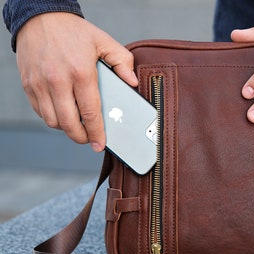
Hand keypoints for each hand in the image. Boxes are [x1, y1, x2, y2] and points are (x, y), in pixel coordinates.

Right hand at [16, 12, 137, 151]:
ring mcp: (40, 84)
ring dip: (66, 128)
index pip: (90, 113)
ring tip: (77, 125)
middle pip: (69, 123)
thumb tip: (132, 82)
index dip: (96, 133)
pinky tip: (63, 113)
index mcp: (81, 72)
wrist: (40, 18)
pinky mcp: (29, 85)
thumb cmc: (73, 32)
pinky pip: (40, 111)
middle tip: (89, 138)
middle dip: (81, 137)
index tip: (100, 144)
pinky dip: (52, 118)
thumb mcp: (104, 41)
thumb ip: (123, 62)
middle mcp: (58, 80)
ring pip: (52, 121)